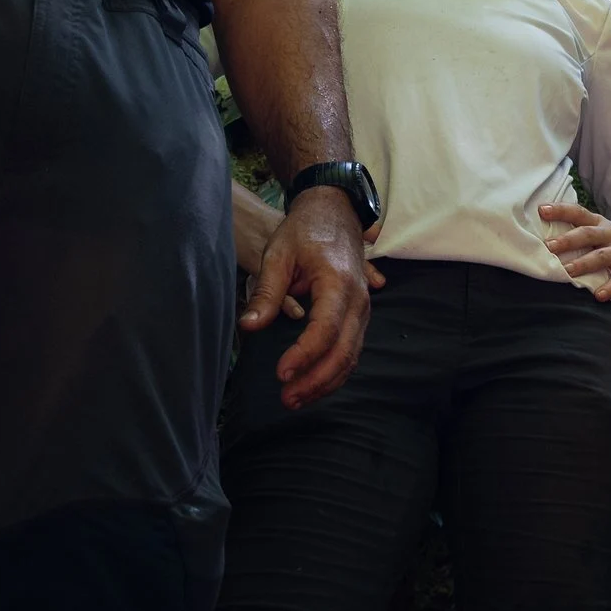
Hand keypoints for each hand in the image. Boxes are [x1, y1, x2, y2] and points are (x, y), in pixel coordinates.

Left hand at [241, 185, 372, 405]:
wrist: (335, 211)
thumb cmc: (304, 230)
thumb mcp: (278, 254)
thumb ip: (266, 293)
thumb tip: (248, 326)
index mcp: (338, 283)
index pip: (325, 330)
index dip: (304, 356)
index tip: (281, 373)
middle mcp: (358, 300)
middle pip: (343, 352)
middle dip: (314, 380)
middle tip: (286, 398)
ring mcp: (363, 310)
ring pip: (351, 357)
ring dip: (324, 383)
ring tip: (294, 399)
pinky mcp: (359, 316)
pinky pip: (351, 351)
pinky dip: (334, 373)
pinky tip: (312, 386)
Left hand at [539, 199, 610, 303]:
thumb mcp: (604, 237)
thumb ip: (582, 236)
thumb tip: (546, 241)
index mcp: (601, 225)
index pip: (579, 213)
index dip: (561, 210)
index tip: (542, 210)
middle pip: (588, 234)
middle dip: (568, 240)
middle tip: (549, 246)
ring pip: (601, 256)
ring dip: (583, 264)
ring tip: (567, 272)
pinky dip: (610, 287)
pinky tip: (599, 296)